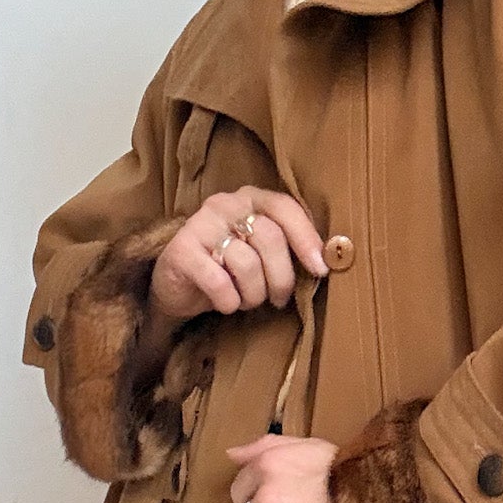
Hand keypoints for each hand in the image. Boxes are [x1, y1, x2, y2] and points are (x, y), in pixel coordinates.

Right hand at [151, 188, 327, 324]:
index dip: (306, 239)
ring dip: (253, 295)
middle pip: (270, 238)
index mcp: (250, 198)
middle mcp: (224, 204)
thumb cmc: (228, 270)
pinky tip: (226, 304)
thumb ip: (287, 248)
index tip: (320, 270)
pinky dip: (229, 302)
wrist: (178, 287)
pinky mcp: (181, 251)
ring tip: (246, 300)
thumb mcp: (260, 254)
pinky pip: (219, 283)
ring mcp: (200, 224)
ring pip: (247, 264)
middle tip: (278, 300)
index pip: (285, 208)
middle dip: (281, 279)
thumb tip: (324, 263)